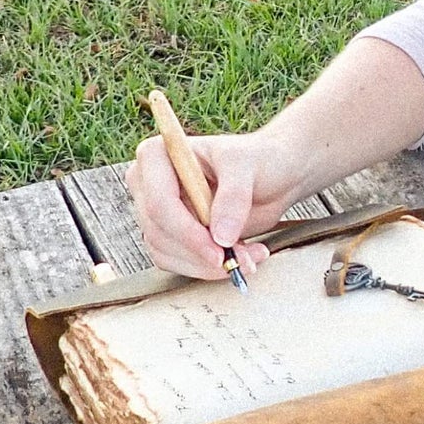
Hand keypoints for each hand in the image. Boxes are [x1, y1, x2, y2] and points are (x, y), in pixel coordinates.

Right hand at [126, 129, 297, 279]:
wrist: (275, 175)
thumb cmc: (258, 159)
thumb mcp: (248, 166)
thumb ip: (234, 196)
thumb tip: (220, 237)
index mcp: (158, 155)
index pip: (159, 203)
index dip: (186, 231)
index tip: (219, 250)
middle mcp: (149, 183)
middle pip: (159, 232)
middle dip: (200, 252)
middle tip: (239, 259)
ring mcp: (158, 212)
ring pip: (165, 252)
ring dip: (206, 264)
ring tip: (249, 257)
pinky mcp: (170, 235)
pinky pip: (177, 261)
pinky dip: (207, 268)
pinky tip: (240, 257)